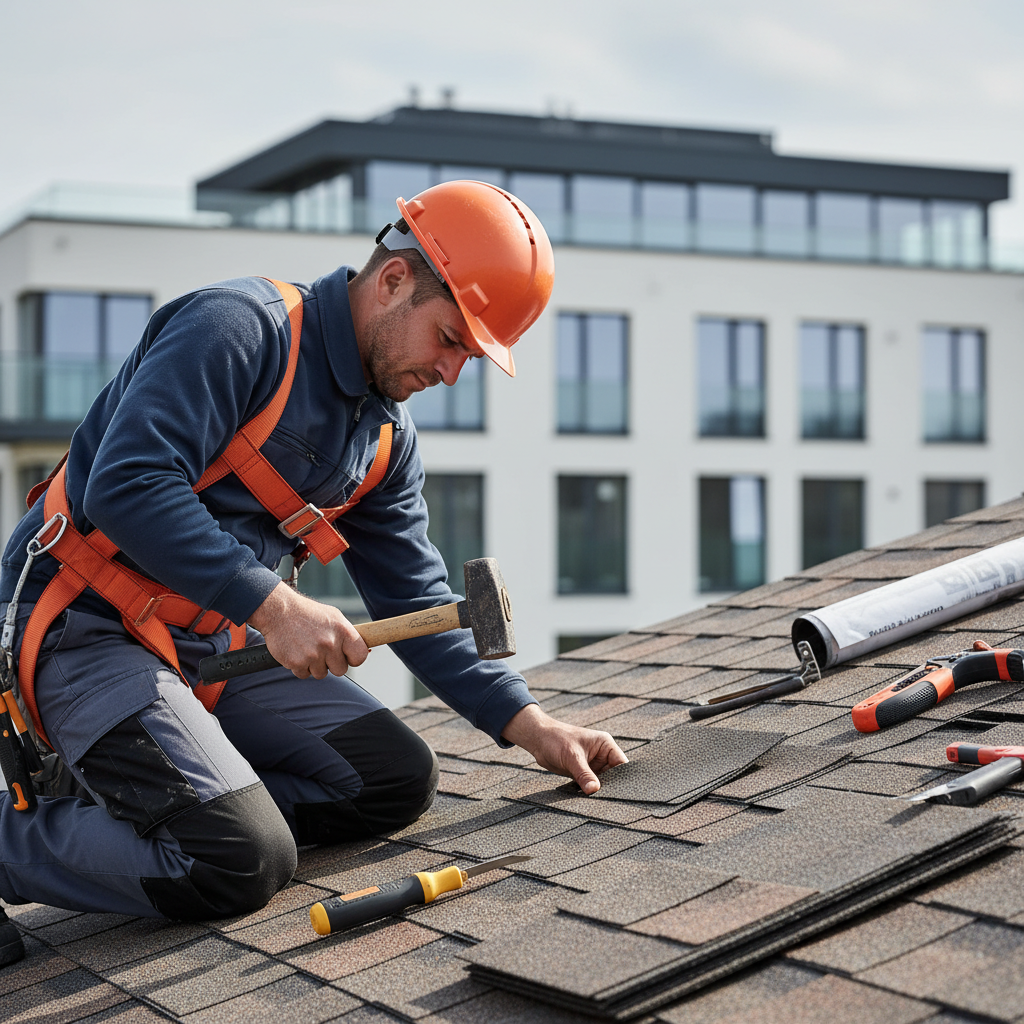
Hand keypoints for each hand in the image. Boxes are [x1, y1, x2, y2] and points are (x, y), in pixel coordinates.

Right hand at [248, 581, 368, 678]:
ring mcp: (313, 654)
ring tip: (307, 648)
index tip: (346, 656)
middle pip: (340, 670)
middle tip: (321, 650)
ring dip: (315, 665)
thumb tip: (365, 652)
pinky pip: (304, 675)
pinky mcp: (296, 662)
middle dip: (331, 663)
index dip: (353, 658)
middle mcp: (330, 643)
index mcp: (343, 631)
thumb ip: (348, 635)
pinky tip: (297, 651)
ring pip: (321, 674)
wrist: (279, 611)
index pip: (360, 656)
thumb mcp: (334, 617)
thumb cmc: (308, 614)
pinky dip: (300, 667)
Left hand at [501, 704, 627, 794]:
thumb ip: (584, 774)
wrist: (537, 740)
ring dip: (598, 791)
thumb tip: (594, 790)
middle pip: (613, 776)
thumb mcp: (572, 757)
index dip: (623, 779)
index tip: (622, 794)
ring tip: (598, 804)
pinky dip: (588, 792)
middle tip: (608, 803)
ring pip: (601, 783)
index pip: (622, 764)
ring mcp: (592, 764)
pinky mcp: (582, 772)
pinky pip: (589, 785)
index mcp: (605, 745)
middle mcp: (602, 755)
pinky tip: (586, 801)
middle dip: (610, 788)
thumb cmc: (555, 739)